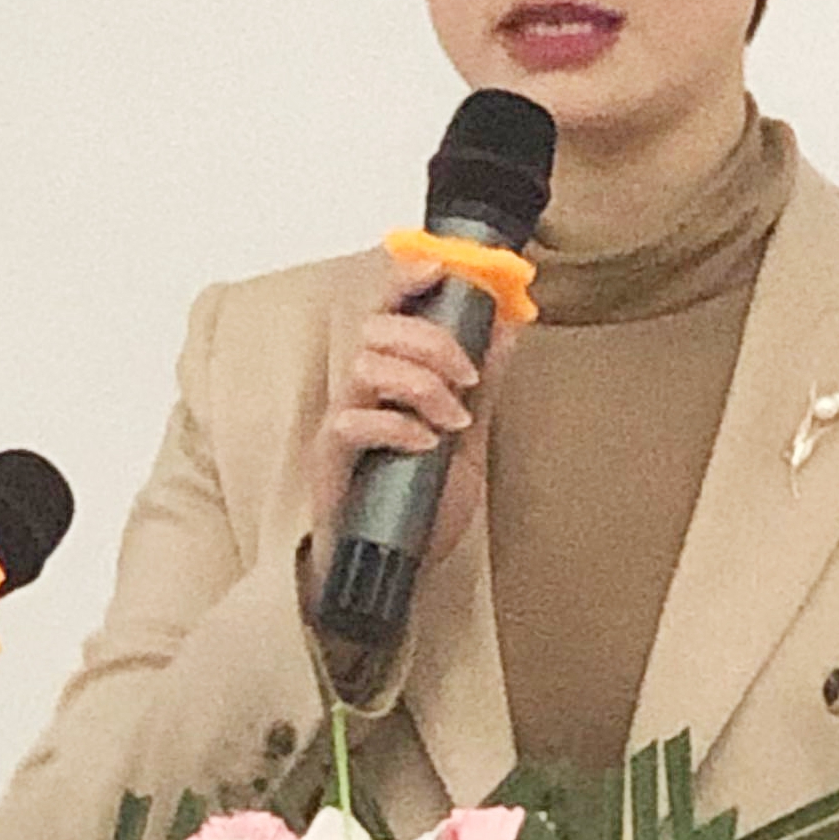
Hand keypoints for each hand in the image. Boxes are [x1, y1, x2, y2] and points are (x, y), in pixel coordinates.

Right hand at [309, 255, 510, 581]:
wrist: (396, 571)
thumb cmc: (420, 506)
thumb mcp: (467, 441)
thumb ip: (482, 386)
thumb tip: (508, 330)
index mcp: (388, 379)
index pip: (386, 311)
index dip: (405, 280)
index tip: (440, 268)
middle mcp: (358, 393)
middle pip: (376, 330)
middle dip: (431, 342)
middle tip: (467, 378)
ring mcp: (341, 425)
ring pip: (365, 367)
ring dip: (419, 383)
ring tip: (452, 418)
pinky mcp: (330, 462)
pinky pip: (352, 423)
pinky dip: (396, 425)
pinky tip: (425, 444)